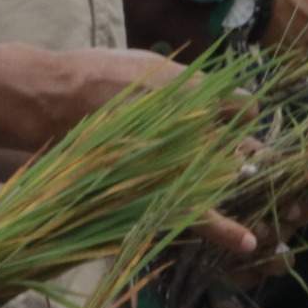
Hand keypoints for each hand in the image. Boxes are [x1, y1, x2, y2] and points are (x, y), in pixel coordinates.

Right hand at [37, 49, 258, 257]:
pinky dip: (227, 231)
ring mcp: (188, 162)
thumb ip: (183, 81)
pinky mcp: (167, 190)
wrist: (60, 99)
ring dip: (239, 178)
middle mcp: (203, 129)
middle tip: (234, 151)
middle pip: (240, 144)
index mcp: (203, 96)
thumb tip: (201, 91)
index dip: (239, 114)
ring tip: (243, 184)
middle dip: (242, 148)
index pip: (244, 108)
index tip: (230, 117)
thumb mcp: (150, 64)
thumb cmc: (101, 73)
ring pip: (230, 175)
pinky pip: (203, 215)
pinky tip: (248, 243)